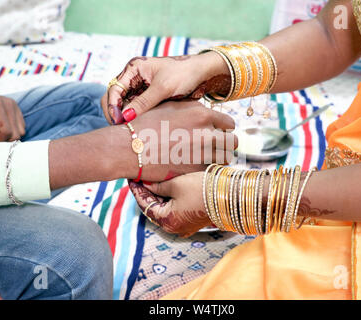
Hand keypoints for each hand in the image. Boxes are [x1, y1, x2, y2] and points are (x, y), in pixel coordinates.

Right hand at [102, 52, 230, 123]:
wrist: (203, 75)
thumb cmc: (184, 74)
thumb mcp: (163, 88)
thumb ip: (144, 102)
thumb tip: (125, 118)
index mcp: (134, 69)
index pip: (114, 89)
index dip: (112, 106)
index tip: (118, 121)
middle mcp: (134, 79)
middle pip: (115, 99)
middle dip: (116, 114)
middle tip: (123, 129)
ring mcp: (140, 90)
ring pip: (124, 107)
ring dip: (126, 119)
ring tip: (132, 131)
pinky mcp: (148, 100)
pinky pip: (136, 111)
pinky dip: (136, 120)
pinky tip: (139, 129)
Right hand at [121, 100, 236, 181]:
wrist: (129, 147)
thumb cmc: (145, 125)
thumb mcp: (170, 107)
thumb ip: (192, 109)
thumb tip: (204, 111)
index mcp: (202, 113)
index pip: (229, 123)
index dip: (224, 129)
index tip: (218, 134)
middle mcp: (206, 131)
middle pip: (232, 141)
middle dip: (226, 145)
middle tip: (216, 148)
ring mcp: (203, 152)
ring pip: (225, 158)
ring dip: (219, 159)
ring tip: (207, 159)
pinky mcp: (195, 169)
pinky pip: (211, 170)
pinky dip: (205, 170)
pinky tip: (194, 168)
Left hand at [128, 172, 209, 236]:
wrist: (230, 194)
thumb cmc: (202, 189)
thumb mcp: (176, 184)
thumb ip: (157, 186)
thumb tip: (145, 184)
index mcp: (167, 221)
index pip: (145, 205)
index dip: (137, 191)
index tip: (132, 178)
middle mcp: (174, 228)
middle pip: (154, 209)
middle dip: (148, 193)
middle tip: (140, 177)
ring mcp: (184, 226)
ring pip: (165, 209)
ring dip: (159, 195)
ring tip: (152, 179)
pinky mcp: (193, 221)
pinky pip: (176, 210)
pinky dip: (170, 199)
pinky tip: (168, 186)